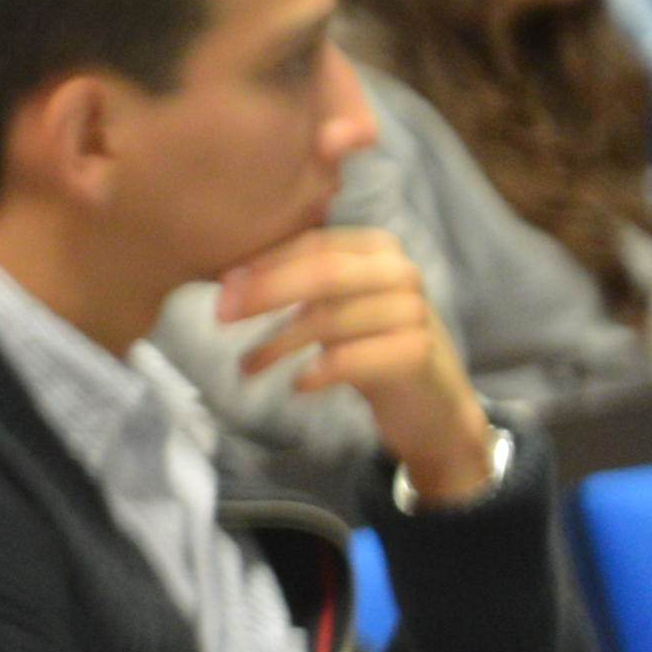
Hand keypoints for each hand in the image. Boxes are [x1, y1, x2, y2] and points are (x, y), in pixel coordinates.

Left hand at [212, 225, 495, 505]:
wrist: (432, 405)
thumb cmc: (371, 348)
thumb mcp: (336, 308)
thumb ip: (298, 287)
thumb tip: (229, 282)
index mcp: (378, 249)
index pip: (313, 245)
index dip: (265, 264)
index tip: (222, 286)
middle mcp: (399, 273)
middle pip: (322, 274)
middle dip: (266, 292)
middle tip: (220, 316)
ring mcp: (412, 312)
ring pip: (330, 320)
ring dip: (278, 345)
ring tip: (246, 367)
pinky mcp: (414, 354)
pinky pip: (350, 360)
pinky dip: (315, 373)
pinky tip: (296, 385)